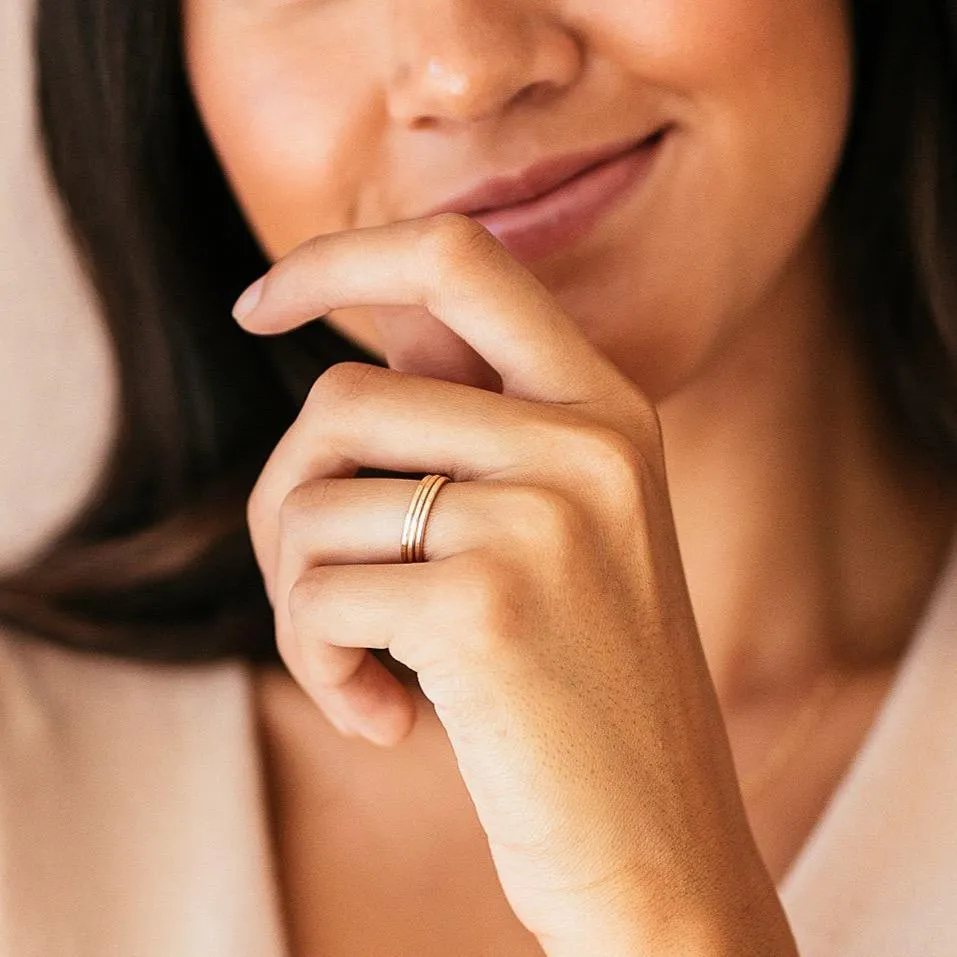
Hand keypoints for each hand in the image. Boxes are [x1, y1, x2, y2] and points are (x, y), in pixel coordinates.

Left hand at [234, 214, 797, 955]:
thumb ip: (469, 435)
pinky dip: (317, 664)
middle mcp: (586, 442)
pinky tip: (383, 717)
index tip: (257, 306)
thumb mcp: (558, 534)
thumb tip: (336, 362)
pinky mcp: (487, 607)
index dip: (337, 260)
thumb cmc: (580, 690)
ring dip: (298, 599)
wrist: (659, 844)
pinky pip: (316, 597)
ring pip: (314, 501)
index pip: (456, 257)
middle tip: (310, 585)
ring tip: (360, 666)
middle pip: (342, 400)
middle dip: (285, 497)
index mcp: (605, 408)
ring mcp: (544, 518)